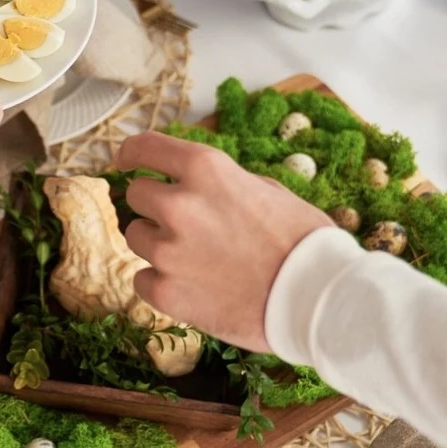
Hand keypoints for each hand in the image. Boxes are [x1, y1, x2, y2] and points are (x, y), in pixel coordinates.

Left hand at [116, 131, 330, 351]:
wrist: (319, 299)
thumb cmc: (303, 242)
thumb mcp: (267, 190)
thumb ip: (220, 183)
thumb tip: (194, 185)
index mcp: (206, 169)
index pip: (145, 148)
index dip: (132, 153)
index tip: (127, 161)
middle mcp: (179, 205)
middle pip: (136, 194)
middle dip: (155, 206)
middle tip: (185, 224)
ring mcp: (168, 251)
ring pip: (136, 236)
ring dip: (158, 244)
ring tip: (198, 259)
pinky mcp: (165, 292)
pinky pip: (142, 279)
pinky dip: (161, 283)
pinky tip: (194, 287)